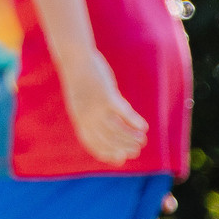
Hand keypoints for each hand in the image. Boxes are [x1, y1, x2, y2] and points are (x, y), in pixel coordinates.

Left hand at [60, 46, 149, 164]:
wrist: (75, 59)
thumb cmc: (80, 80)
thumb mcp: (81, 101)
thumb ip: (91, 115)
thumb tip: (108, 127)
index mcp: (79, 119)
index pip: (93, 144)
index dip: (107, 154)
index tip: (121, 159)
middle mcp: (87, 117)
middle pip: (108, 139)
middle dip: (123, 148)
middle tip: (136, 151)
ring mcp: (97, 107)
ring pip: (118, 130)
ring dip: (131, 138)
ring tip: (142, 141)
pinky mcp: (108, 96)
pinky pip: (125, 114)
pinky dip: (135, 122)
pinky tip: (144, 127)